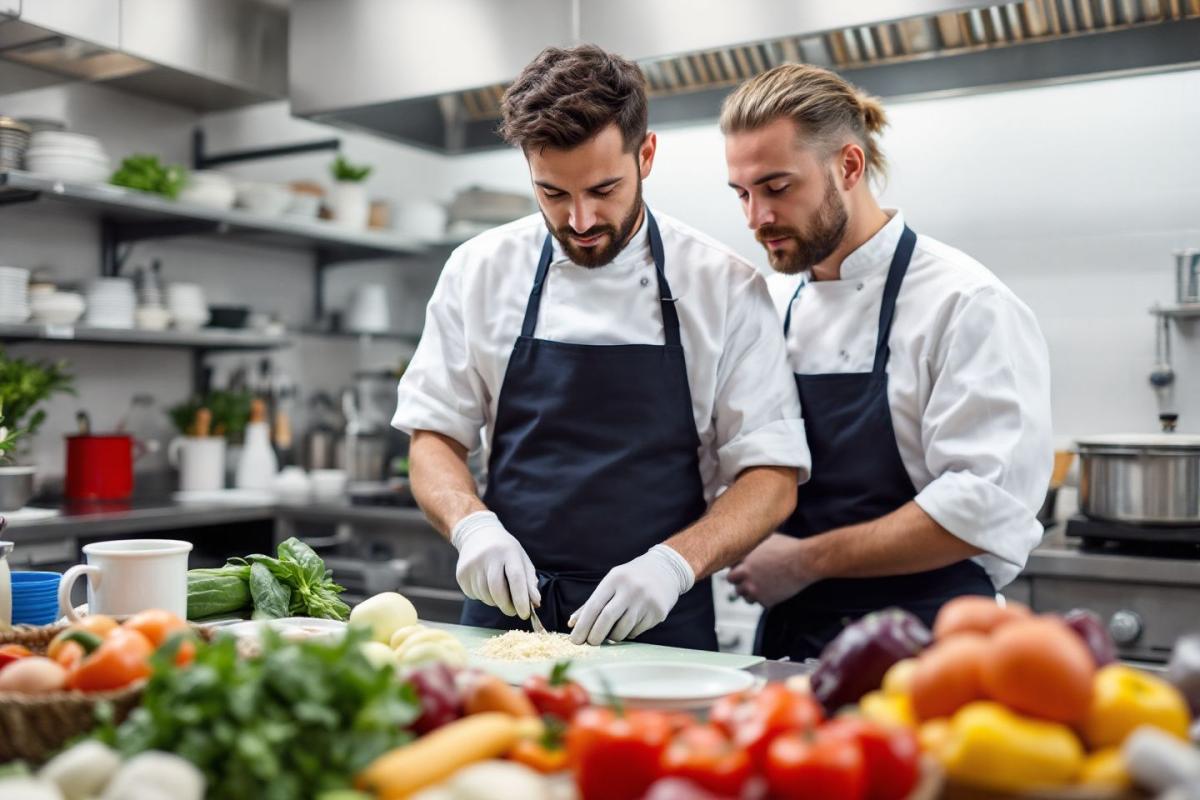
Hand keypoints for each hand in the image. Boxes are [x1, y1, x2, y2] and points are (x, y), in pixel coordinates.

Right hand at [451, 511, 540, 618]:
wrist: (477, 534)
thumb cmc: (504, 550)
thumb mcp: (521, 559)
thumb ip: (529, 581)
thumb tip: (535, 603)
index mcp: (508, 551)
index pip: (516, 578)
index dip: (521, 599)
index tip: (525, 614)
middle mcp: (488, 556)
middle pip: (498, 591)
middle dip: (507, 606)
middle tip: (513, 611)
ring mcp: (472, 565)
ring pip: (486, 596)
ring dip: (495, 602)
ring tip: (499, 594)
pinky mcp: (461, 573)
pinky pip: (474, 595)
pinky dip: (483, 597)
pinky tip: (485, 585)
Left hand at [569, 545, 694, 645]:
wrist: (665, 569)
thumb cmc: (631, 578)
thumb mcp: (611, 583)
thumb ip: (591, 603)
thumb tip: (572, 624)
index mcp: (615, 579)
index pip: (594, 606)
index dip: (583, 625)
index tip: (575, 640)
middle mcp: (631, 588)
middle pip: (607, 619)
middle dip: (595, 636)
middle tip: (590, 644)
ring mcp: (646, 600)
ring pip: (623, 629)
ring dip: (613, 637)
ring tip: (611, 633)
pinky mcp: (658, 612)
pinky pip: (636, 631)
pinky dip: (628, 633)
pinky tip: (629, 625)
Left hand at [727, 533, 815, 607]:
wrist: (804, 562)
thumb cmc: (789, 547)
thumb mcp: (767, 539)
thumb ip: (754, 543)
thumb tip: (748, 539)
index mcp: (743, 557)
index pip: (728, 564)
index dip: (736, 564)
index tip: (743, 564)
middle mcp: (744, 573)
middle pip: (731, 580)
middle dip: (739, 578)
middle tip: (750, 576)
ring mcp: (753, 588)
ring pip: (743, 594)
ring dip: (750, 590)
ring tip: (764, 583)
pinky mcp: (764, 600)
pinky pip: (759, 602)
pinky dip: (765, 598)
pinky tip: (775, 589)